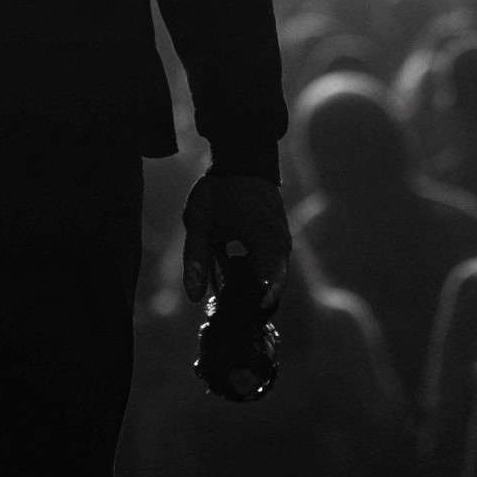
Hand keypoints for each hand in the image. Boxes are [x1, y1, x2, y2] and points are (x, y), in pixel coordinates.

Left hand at [180, 170, 290, 308]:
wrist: (243, 161)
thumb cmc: (221, 190)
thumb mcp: (200, 223)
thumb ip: (196, 260)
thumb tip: (194, 297)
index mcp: (264, 237)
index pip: (273, 279)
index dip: (265, 300)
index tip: (255, 315)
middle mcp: (280, 242)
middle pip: (271, 283)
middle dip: (249, 297)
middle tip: (223, 300)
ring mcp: (282, 240)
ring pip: (270, 274)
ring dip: (249, 282)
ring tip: (222, 271)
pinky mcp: (279, 239)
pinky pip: (270, 264)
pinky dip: (252, 270)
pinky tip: (228, 261)